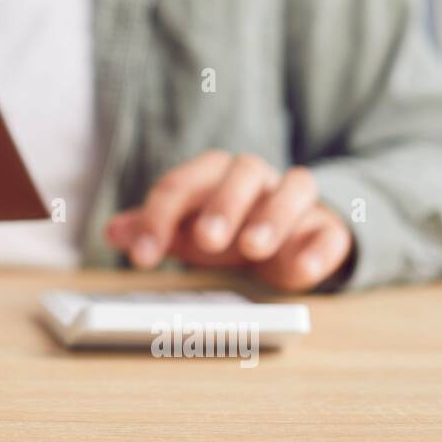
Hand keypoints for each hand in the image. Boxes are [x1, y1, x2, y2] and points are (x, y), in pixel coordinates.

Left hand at [103, 150, 352, 291]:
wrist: (290, 236)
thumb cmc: (228, 228)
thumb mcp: (186, 230)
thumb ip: (151, 229)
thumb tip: (112, 231)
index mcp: (214, 175)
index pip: (182, 185)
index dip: (158, 218)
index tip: (141, 258)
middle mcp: (257, 180)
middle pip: (244, 171)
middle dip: (224, 204)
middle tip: (208, 241)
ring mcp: (296, 201)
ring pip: (295, 188)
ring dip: (273, 216)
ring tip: (254, 249)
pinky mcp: (327, 228)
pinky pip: (330, 230)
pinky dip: (318, 247)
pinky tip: (301, 270)